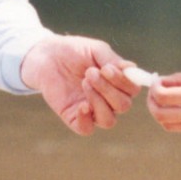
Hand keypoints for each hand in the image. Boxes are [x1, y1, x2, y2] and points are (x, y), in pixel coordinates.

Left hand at [22, 35, 138, 134]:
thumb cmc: (74, 51)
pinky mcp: (74, 118)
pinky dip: (86, 119)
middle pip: (123, 106)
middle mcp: (109, 99)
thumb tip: (132, 68)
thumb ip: (113, 60)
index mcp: (118, 83)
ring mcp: (92, 110)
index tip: (107, 68)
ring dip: (99, 102)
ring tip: (84, 83)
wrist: (47, 56)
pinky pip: (87, 129)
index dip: (124, 82)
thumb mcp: (95, 50)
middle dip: (108, 89)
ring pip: (108, 120)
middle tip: (90, 73)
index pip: (133, 90)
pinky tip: (81, 105)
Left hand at [148, 71, 180, 138]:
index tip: (156, 81)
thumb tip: (162, 81)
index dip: (154, 88)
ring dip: (162, 113)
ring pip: (170, 125)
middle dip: (152, 104)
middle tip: (154, 93)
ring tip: (166, 99)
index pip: (163, 96)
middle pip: (160, 115)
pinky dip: (180, 116)